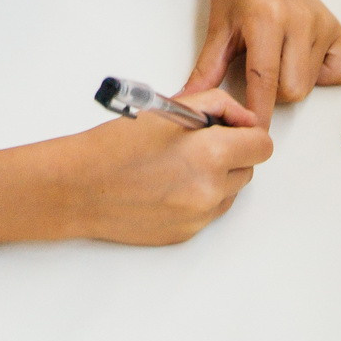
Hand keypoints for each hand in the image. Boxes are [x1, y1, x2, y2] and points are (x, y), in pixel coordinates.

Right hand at [65, 89, 271, 244]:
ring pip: (230, 192)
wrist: (79, 188)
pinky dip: (198, 196)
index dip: (247, 132)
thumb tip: (242, 117)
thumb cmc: (114, 146)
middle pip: (248, 169)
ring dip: (217, 176)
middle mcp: (209, 190)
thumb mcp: (169, 108)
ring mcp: (199, 217)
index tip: (232, 127)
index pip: (261, 146)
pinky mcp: (186, 234)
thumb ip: (215, 105)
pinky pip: (209, 211)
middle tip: (197, 141)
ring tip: (178, 163)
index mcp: (209, 154)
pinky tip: (167, 184)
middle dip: (231, 153)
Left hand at [185, 0, 340, 123]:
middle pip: (292, 90)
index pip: (265, 81)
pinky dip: (319, 74)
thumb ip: (206, 69)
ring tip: (275, 57)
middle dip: (271, 94)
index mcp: (267, 20)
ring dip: (290, 82)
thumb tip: (189, 102)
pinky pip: (338, 72)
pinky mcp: (336, 27)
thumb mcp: (218, 26)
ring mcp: (321, 24)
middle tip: (256, 70)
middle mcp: (300, 21)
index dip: (258, 112)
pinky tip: (300, 57)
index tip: (251, 132)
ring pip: (309, 84)